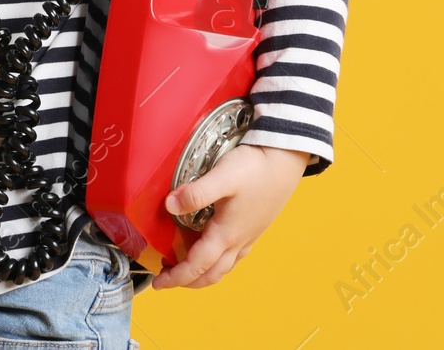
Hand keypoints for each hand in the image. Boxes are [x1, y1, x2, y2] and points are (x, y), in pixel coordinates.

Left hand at [148, 144, 309, 289]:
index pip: (196, 266)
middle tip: (166, 279)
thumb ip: (196, 193)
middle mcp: (238, 240)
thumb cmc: (255, 168)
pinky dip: (217, 262)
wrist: (285, 159)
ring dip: (202, 274)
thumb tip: (170, 206)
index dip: (175, 278)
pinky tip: (212, 249)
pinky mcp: (254, 227)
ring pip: (223, 267)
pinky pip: (234, 256)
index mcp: (226, 234)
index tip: (158, 283)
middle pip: (210, 274)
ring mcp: (248, 236)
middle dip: (187, 281)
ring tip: (184, 266)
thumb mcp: (222, 177)